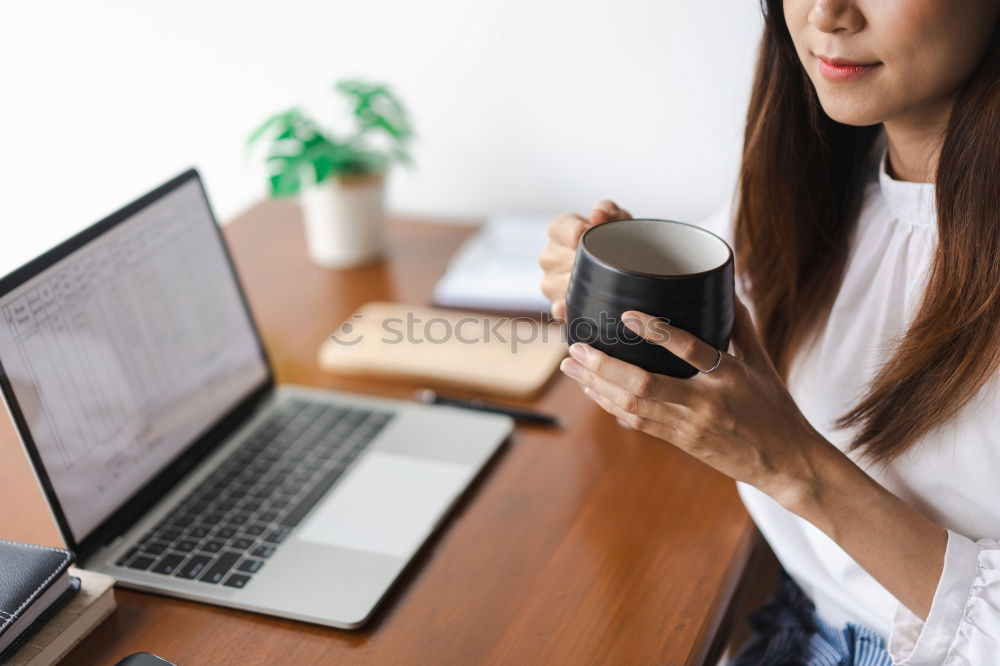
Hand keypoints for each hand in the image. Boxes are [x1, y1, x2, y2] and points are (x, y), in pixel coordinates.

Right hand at [539, 200, 631, 319]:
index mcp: (558, 230)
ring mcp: (549, 283)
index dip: (583, 235)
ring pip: (559, 284)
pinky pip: (558, 310)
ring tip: (603, 281)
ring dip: (581, 284)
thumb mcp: (617, 219)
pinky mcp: (557, 306)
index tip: (599, 237)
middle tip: (608, 262)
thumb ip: (608, 210)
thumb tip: (596, 215)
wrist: (627, 266)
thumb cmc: (617, 239)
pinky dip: (567, 310)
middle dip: (586, 261)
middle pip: (561, 259)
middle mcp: (548, 255)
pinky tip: (579, 307)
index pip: (562, 230)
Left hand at [558, 297, 826, 502]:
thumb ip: (741, 327)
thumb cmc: (775, 408)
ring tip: (570, 366)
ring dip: (596, 385)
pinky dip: (610, 405)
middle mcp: (704, 402)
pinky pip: (637, 422)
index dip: (657, 331)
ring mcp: (688, 425)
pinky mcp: (679, 441)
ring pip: (632, 405)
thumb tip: (726, 287)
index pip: (689, 349)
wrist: (785, 464)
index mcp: (729, 376)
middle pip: (643, 384)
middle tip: (575, 347)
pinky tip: (592, 390)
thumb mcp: (763, 364)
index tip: (627, 314)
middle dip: (603, 366)